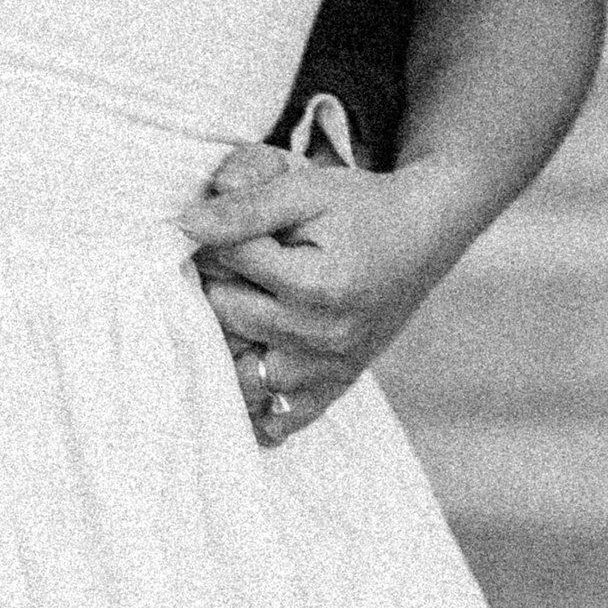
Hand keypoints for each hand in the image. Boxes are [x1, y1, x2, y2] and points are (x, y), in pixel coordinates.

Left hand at [182, 138, 453, 446]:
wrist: (421, 234)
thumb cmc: (360, 208)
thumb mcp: (306, 189)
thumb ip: (246, 207)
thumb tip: (186, 227)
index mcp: (317, 284)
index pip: (228, 260)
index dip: (219, 234)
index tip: (235, 224)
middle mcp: (323, 335)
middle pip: (226, 313)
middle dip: (221, 281)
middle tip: (239, 262)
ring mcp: (330, 367)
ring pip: (241, 370)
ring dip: (229, 339)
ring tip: (242, 306)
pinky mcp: (336, 384)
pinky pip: (284, 419)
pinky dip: (258, 408)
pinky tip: (248, 380)